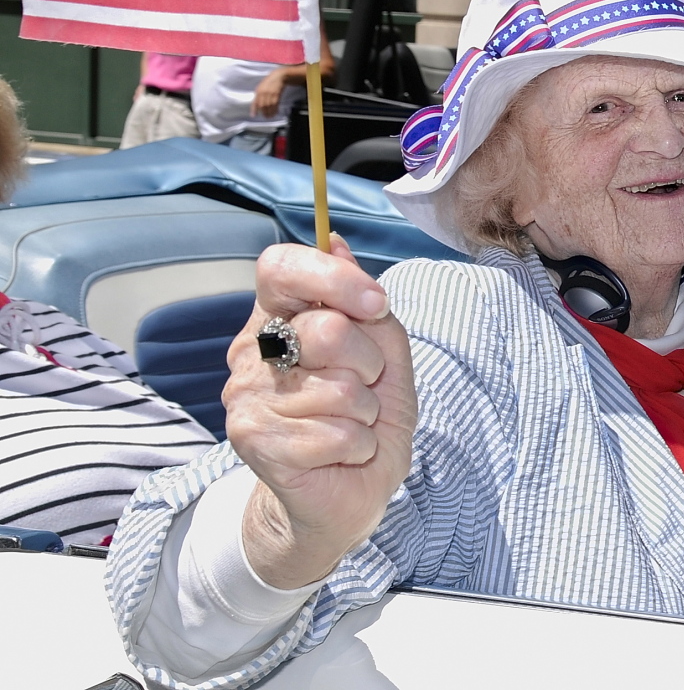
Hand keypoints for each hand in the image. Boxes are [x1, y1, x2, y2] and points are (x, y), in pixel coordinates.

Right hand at [224, 235, 416, 587]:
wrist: (347, 493)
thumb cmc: (365, 415)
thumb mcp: (384, 352)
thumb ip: (364, 305)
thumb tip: (337, 243)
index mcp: (280, 316)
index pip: (279, 266)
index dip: (331, 278)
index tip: (376, 304)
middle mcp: (254, 350)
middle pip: (325, 329)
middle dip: (368, 362)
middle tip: (365, 386)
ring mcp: (247, 395)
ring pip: (337, 388)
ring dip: (366, 411)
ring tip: (352, 424)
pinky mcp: (253, 440)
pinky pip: (334, 432)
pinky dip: (357, 444)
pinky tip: (342, 452)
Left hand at [251, 69, 286, 117]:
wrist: (279, 77)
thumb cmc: (269, 82)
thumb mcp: (261, 87)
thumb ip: (258, 95)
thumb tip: (256, 105)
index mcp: (259, 91)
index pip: (255, 102)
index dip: (254, 109)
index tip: (254, 115)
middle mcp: (264, 93)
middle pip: (263, 105)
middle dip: (264, 112)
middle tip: (266, 117)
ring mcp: (271, 94)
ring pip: (269, 106)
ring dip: (270, 112)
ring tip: (270, 116)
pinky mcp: (277, 95)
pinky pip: (275, 104)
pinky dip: (275, 109)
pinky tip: (276, 112)